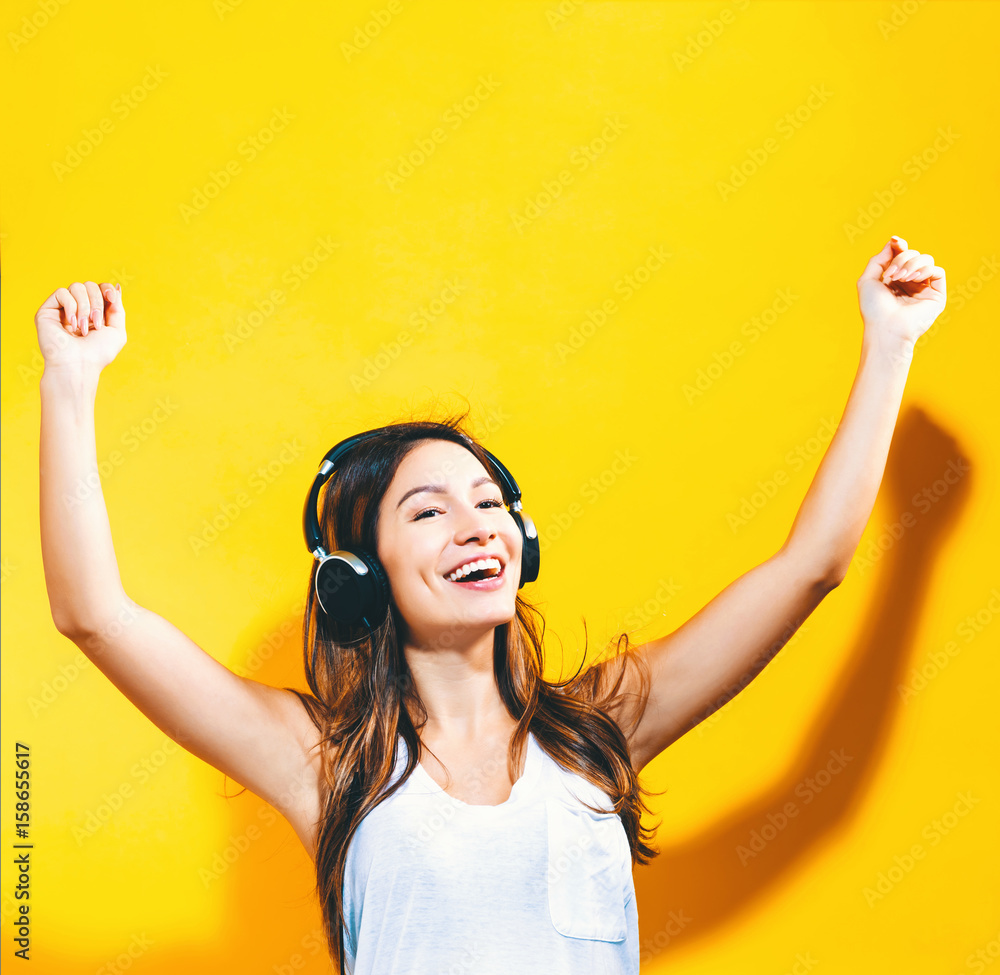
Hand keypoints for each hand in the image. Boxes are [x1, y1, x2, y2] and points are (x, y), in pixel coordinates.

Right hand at [34, 280, 126, 373]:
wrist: (78, 366)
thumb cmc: (97, 353)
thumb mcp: (117, 330)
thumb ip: (117, 308)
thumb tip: (117, 286)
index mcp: (94, 312)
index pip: (100, 288)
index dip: (107, 289)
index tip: (111, 298)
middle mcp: (78, 308)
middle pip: (90, 285)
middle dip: (97, 303)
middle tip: (96, 324)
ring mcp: (62, 308)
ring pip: (76, 287)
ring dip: (85, 307)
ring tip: (83, 328)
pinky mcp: (48, 310)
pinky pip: (62, 292)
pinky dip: (71, 306)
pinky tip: (71, 324)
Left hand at [856, 237, 946, 352]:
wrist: (885, 327)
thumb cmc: (873, 308)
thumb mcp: (867, 279)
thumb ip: (879, 259)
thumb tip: (895, 241)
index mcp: (894, 279)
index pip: (902, 254)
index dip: (900, 246)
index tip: (896, 241)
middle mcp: (910, 282)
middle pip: (913, 254)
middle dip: (902, 258)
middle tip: (892, 274)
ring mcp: (924, 288)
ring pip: (926, 260)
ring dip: (912, 264)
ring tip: (901, 278)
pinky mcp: (936, 295)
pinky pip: (938, 271)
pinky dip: (926, 270)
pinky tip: (914, 279)